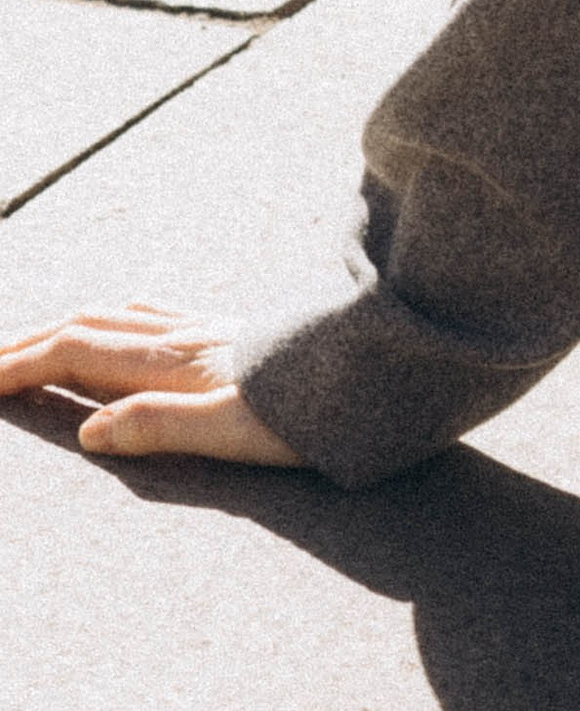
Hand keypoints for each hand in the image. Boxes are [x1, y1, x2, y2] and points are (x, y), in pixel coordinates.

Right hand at [0, 298, 302, 462]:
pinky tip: (121, 325)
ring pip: (117, 317)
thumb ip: (160, 425)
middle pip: (87, 326)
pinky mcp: (229, 331)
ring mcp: (206, 327)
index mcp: (173, 360)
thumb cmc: (309, 408)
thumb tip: (87, 430)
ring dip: (66, 327)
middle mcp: (183, 335)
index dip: (22, 364)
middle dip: (30, 343)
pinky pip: (152, 316)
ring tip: (34, 345)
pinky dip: (113, 320)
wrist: (377, 365)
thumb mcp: (233, 428)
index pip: (77, 352)